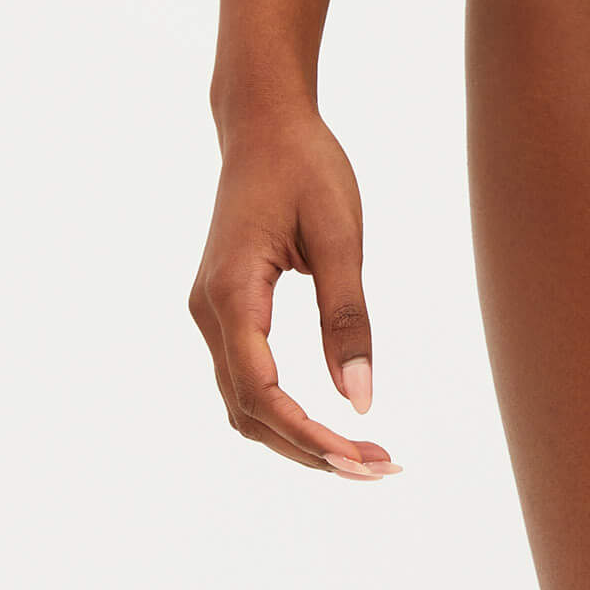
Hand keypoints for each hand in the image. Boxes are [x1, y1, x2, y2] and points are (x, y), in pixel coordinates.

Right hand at [188, 103, 401, 480]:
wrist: (263, 123)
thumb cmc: (306, 166)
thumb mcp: (341, 233)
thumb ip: (348, 316)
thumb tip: (361, 400)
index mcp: (232, 291)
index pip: (262, 391)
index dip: (309, 435)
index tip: (363, 459)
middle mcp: (208, 311)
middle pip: (250, 412)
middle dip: (311, 450)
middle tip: (381, 467)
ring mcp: (210, 312)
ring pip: (245, 404)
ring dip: (298, 438)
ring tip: (364, 455)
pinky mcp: (225, 309)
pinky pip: (248, 379)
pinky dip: (285, 412)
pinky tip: (329, 422)